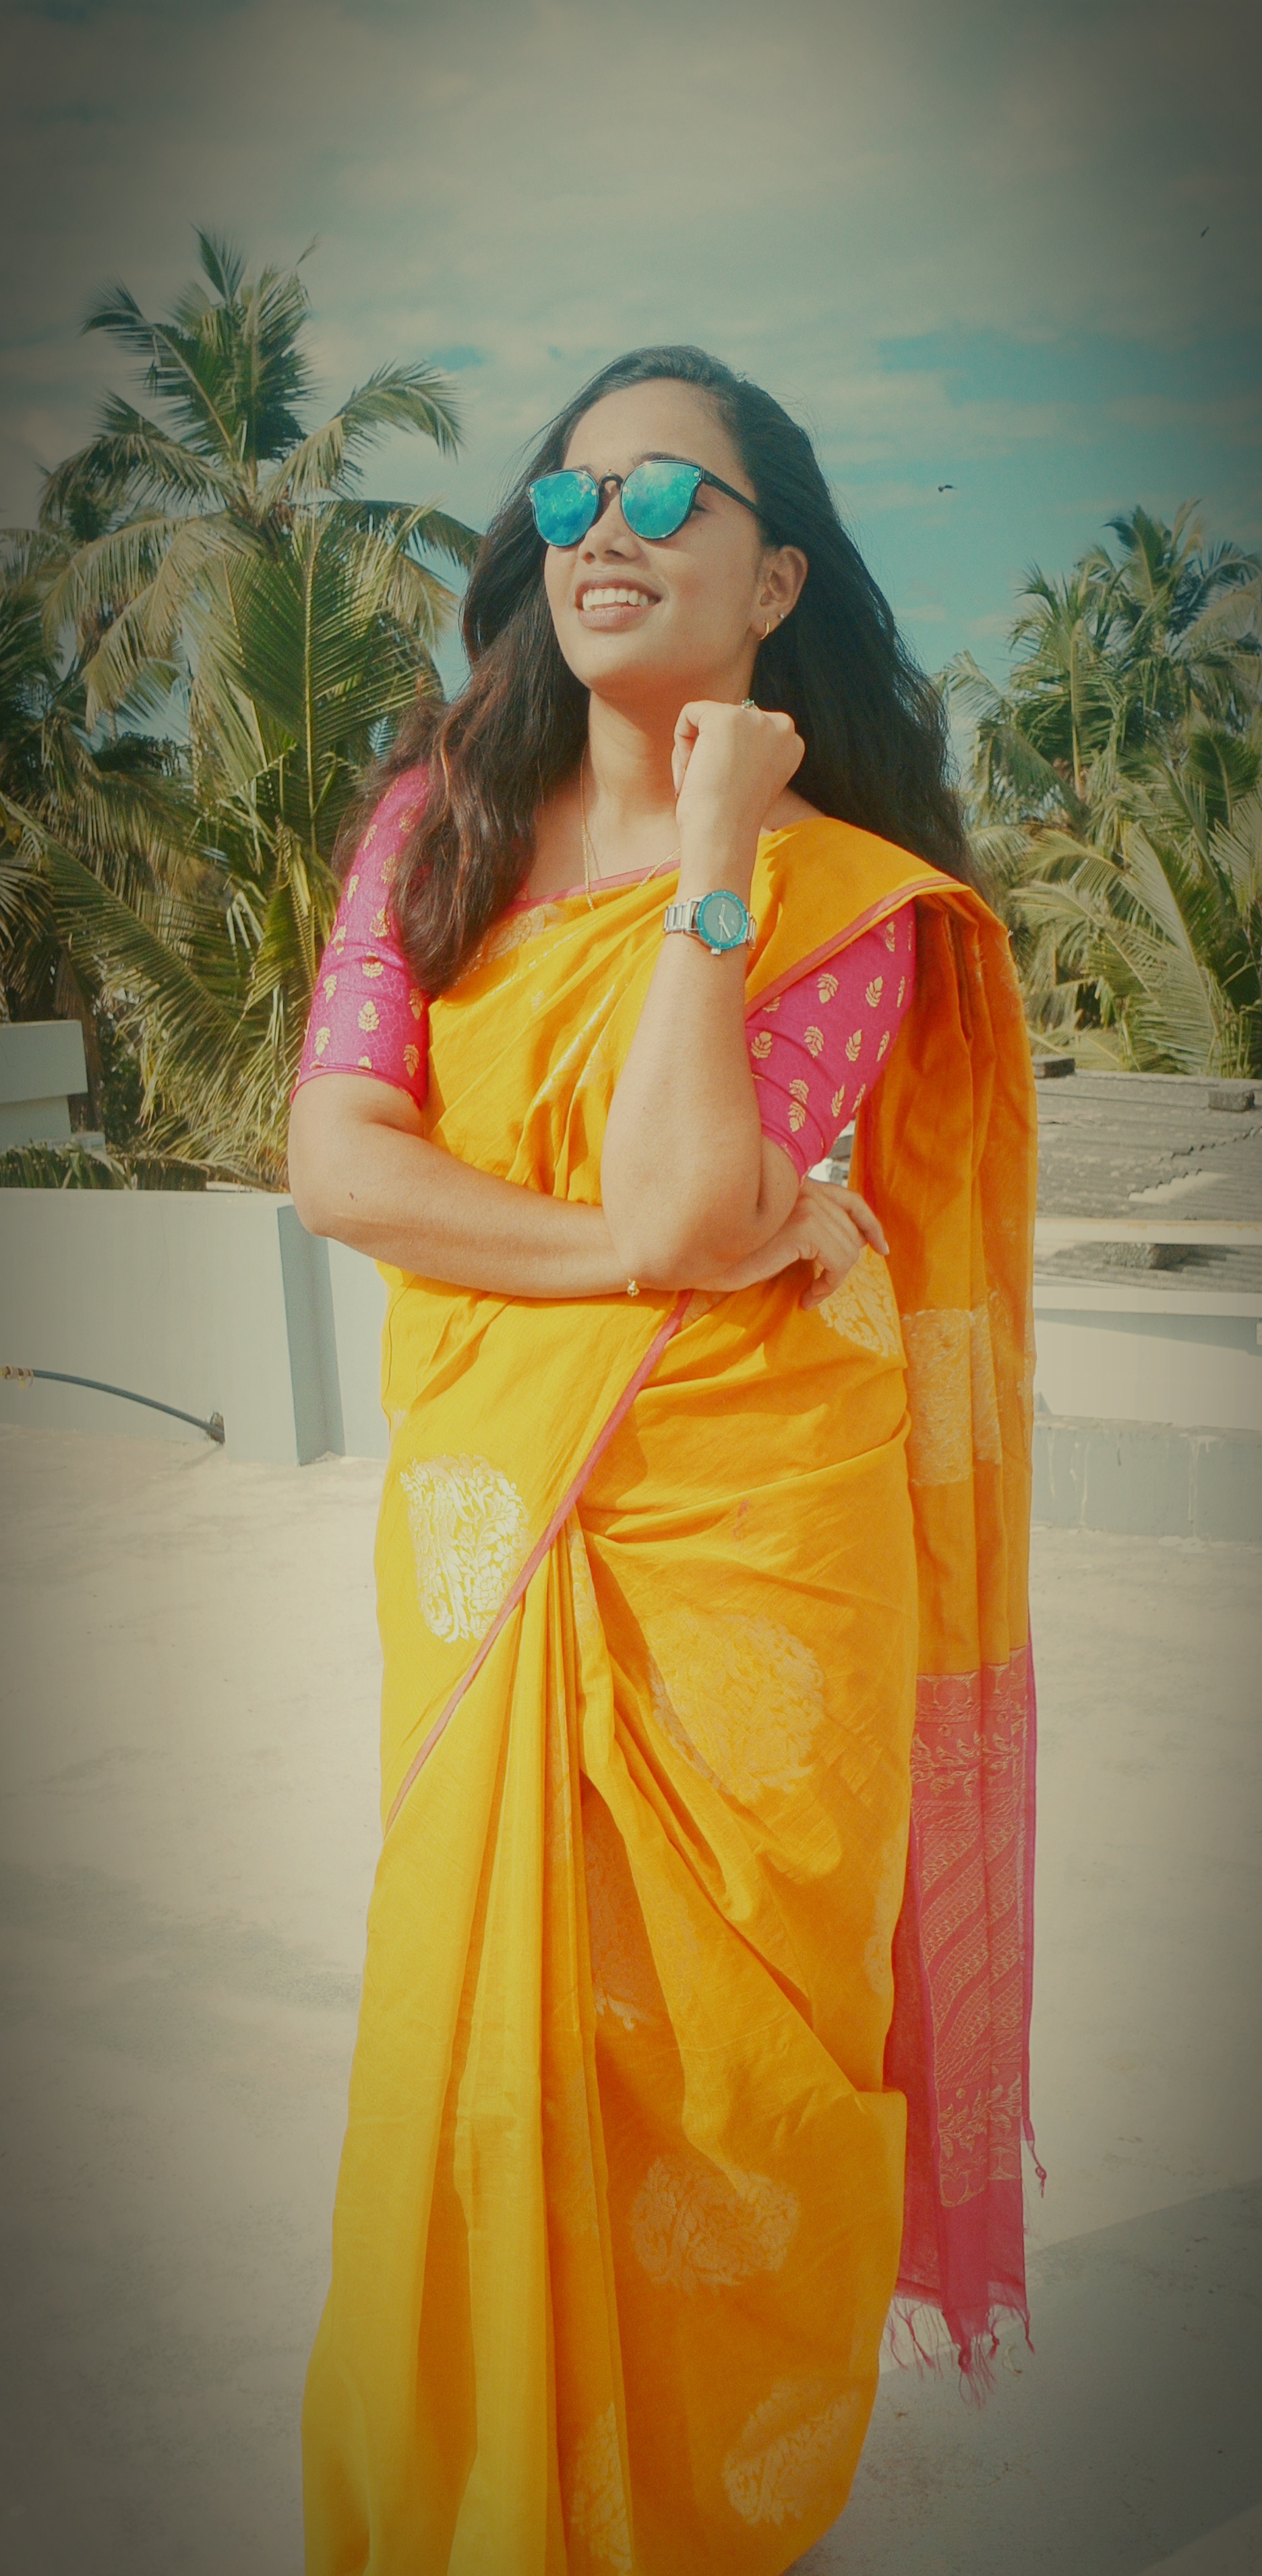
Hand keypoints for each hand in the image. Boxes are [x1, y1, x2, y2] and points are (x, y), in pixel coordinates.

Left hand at [671, 700, 804, 844]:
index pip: (748, 732)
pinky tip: (691, 768)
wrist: (724, 834)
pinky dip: (680, 740)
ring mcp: (754, 718)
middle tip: (711, 786)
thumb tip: (726, 735)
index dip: (730, 760)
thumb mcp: (751, 779)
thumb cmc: (730, 819)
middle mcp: (781, 725)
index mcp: (791, 743)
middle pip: (729, 723)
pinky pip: (690, 713)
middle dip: (712, 752)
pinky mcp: (725, 717)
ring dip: (696, 750)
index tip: (729, 787)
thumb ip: (748, 751)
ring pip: (708, 719)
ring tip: (700, 780)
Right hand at [698, 1177, 888, 1305]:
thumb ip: (806, 1227)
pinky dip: (828, 1287)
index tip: (880, 1247)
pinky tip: (807, 1298)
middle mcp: (803, 1187)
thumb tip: (851, 1244)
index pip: (850, 1198)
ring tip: (810, 1294)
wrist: (700, 1259)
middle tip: (821, 1286)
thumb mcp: (775, 1235)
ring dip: (833, 1280)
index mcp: (797, 1184)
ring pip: (848, 1251)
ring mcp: (804, 1204)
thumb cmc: (731, 1253)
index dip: (870, 1224)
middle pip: (852, 1231)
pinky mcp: (803, 1227)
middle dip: (843, 1264)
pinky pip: (839, 1263)